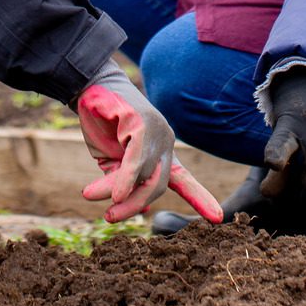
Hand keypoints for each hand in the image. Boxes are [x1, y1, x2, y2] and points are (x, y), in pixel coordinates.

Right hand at [74, 62, 221, 222]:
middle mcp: (165, 143)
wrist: (88, 88)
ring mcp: (158, 132)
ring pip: (145, 174)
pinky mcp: (144, 123)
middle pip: (159, 185)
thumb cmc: (102, 124)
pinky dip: (126, 179)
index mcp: (161, 153)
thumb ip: (124, 182)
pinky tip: (115, 194)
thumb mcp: (112, 161)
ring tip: (90, 196)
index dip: (199, 198)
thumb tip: (142, 209)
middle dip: (134, 204)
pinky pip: (137, 159)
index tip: (217, 218)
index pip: (183, 179)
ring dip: (120, 192)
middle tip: (109, 218)